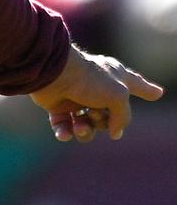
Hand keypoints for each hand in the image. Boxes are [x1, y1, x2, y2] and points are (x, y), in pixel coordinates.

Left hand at [29, 45, 163, 141]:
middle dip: (103, 122)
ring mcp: (76, 98)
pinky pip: (64, 127)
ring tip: (80, 126)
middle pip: (108, 117)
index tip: (156, 93)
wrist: (53, 74)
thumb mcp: (118, 96)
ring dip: (85, 131)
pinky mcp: (57, 106)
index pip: (135, 84)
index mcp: (114, 77)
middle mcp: (96, 88)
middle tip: (94, 112)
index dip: (146, 89)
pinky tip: (65, 133)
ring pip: (87, 126)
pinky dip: (65, 133)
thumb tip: (115, 133)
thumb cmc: (89, 79)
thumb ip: (123, 117)